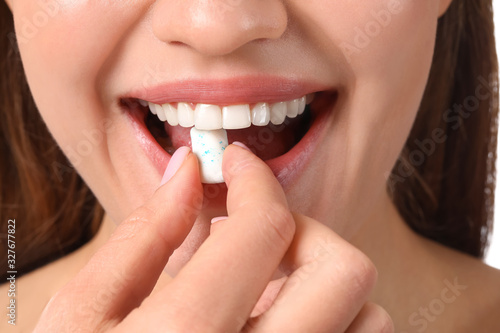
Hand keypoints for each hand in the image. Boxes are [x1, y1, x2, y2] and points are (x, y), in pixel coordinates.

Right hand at [34, 145, 392, 331]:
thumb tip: (187, 171)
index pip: (265, 228)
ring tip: (264, 287)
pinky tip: (274, 320)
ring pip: (368, 318)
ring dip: (324, 283)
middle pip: (343, 270)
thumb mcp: (85, 311)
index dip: (255, 178)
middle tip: (256, 230)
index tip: (238, 164)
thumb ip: (144, 233)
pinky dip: (329, 320)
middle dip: (301, 229)